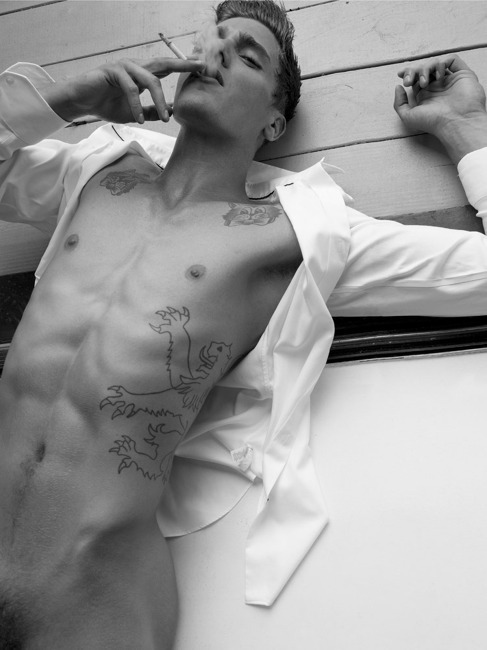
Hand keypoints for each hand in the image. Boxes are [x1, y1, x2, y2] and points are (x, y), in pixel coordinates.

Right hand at [43, 57, 204, 123]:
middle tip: (202, 68)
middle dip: (184, 64)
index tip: (204, 68)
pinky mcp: (112, 72)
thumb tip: (170, 112)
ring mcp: (124, 67)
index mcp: (142, 74)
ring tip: (165, 118)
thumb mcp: (134, 113)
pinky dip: (137, 105)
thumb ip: (151, 112)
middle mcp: (136, 67)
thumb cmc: (107, 105)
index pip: (167, 68)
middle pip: (164, 63)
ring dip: (159, 100)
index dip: (185, 67)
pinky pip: (131, 88)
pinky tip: (138, 119)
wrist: (81, 103)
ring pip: (150, 80)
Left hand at [393, 54, 486, 137]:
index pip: (416, 78)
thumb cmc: (433, 123)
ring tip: (423, 82)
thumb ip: (399, 104)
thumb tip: (398, 87)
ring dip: (425, 69)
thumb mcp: (408, 117)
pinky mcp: (463, 74)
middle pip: (424, 69)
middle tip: (409, 80)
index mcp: (426, 95)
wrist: (455, 123)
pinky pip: (452, 59)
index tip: (400, 75)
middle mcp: (438, 86)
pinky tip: (438, 75)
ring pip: (435, 63)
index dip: (408, 73)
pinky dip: (442, 62)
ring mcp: (450, 80)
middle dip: (414, 70)